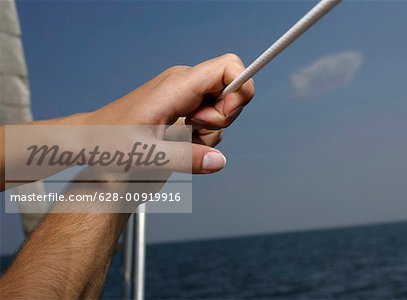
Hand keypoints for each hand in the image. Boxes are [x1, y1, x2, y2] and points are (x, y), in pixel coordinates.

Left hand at [86, 53, 254, 173]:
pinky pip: (209, 116)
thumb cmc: (110, 141)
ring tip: (179, 139)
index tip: (226, 116)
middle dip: (222, 119)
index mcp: (178, 85)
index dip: (240, 89)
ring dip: (210, 130)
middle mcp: (184, 83)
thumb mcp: (147, 155)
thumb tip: (219, 161)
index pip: (229, 66)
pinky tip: (179, 140)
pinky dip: (202, 133)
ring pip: (222, 107)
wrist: (92, 138)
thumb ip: (186, 158)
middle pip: (230, 91)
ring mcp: (184, 93)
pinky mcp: (183, 104)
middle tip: (193, 132)